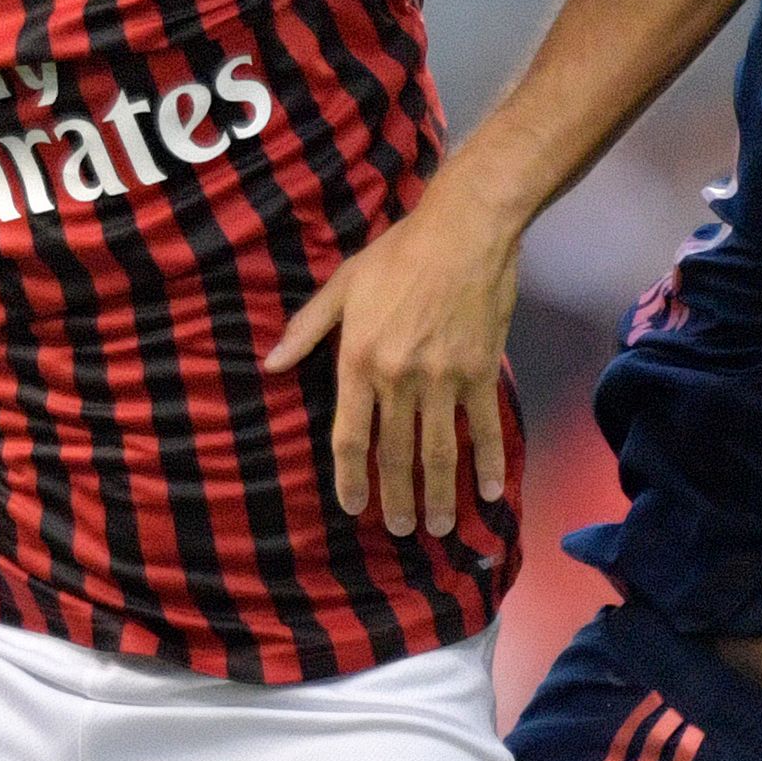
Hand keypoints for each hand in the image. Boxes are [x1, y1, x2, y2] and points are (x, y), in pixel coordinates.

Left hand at [266, 185, 516, 537]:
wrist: (464, 231)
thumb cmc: (397, 254)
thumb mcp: (341, 285)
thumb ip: (307, 329)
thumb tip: (271, 365)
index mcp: (359, 360)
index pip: (349, 436)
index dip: (350, 478)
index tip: (353, 507)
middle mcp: (399, 379)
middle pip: (396, 453)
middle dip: (396, 498)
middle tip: (399, 529)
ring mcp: (444, 379)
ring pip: (439, 451)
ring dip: (439, 495)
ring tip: (440, 526)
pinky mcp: (481, 371)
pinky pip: (484, 426)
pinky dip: (488, 461)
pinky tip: (490, 490)